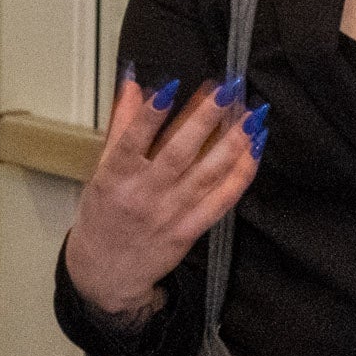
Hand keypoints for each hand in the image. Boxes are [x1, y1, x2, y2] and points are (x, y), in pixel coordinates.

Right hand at [61, 67, 266, 324]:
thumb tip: (133, 82)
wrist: (107, 272)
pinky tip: (255, 148)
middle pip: (179, 153)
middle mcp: (144, 195)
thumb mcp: (101, 170)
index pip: (132, 140)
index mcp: (115, 177)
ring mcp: (170, 214)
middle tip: (228, 89)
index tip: (172, 84)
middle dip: (206, 118)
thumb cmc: (102, 216)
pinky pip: (222, 199)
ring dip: (233, 142)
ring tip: (252, 113)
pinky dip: (241, 173)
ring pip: (207, 174)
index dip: (151, 114)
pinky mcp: (191, 229)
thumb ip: (120, 125)